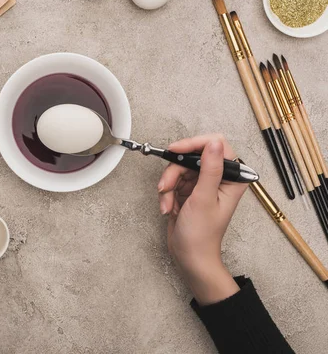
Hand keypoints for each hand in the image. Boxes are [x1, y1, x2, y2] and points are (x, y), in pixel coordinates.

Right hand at [157, 135, 247, 304]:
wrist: (189, 257)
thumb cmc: (201, 235)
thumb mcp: (204, 198)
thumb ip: (210, 168)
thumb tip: (214, 143)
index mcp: (232, 179)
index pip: (216, 146)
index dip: (195, 145)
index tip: (176, 151)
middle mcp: (219, 178)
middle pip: (192, 156)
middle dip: (175, 172)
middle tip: (166, 186)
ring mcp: (202, 184)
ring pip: (179, 168)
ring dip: (169, 185)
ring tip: (168, 203)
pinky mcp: (189, 190)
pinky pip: (173, 181)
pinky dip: (167, 194)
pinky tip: (168, 208)